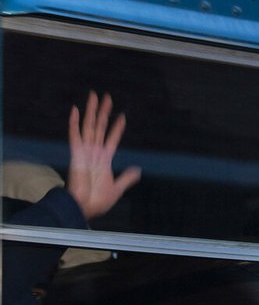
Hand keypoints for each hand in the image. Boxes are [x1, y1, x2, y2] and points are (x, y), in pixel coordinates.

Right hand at [67, 91, 140, 219]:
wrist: (85, 207)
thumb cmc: (98, 200)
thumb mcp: (117, 188)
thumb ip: (126, 178)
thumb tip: (137, 170)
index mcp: (104, 159)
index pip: (112, 138)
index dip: (117, 127)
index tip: (122, 116)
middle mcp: (94, 152)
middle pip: (100, 127)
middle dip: (103, 112)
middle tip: (107, 97)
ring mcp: (85, 152)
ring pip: (89, 126)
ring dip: (92, 111)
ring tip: (95, 96)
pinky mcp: (76, 155)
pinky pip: (75, 136)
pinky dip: (74, 123)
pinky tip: (75, 110)